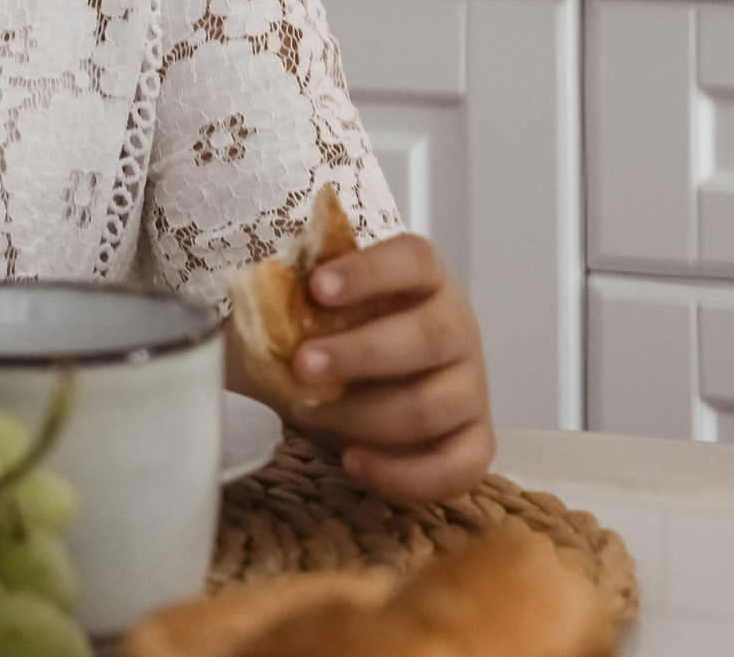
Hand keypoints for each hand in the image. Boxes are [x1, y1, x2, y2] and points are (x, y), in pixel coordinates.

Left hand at [287, 234, 493, 502]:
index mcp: (423, 280)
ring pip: (432, 406)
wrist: (361, 386)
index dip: (368, 272)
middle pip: (428, 337)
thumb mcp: (314, 311)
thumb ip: (294, 301)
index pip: (412, 260)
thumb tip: (260, 303)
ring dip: (364, 415)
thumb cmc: (334, 336)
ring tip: (308, 414)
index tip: (317, 288)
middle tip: (302, 365)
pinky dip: (403, 473)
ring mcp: (471, 388)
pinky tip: (352, 462)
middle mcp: (458, 328)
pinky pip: (457, 468)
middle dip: (361, 354)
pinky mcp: (474, 442)